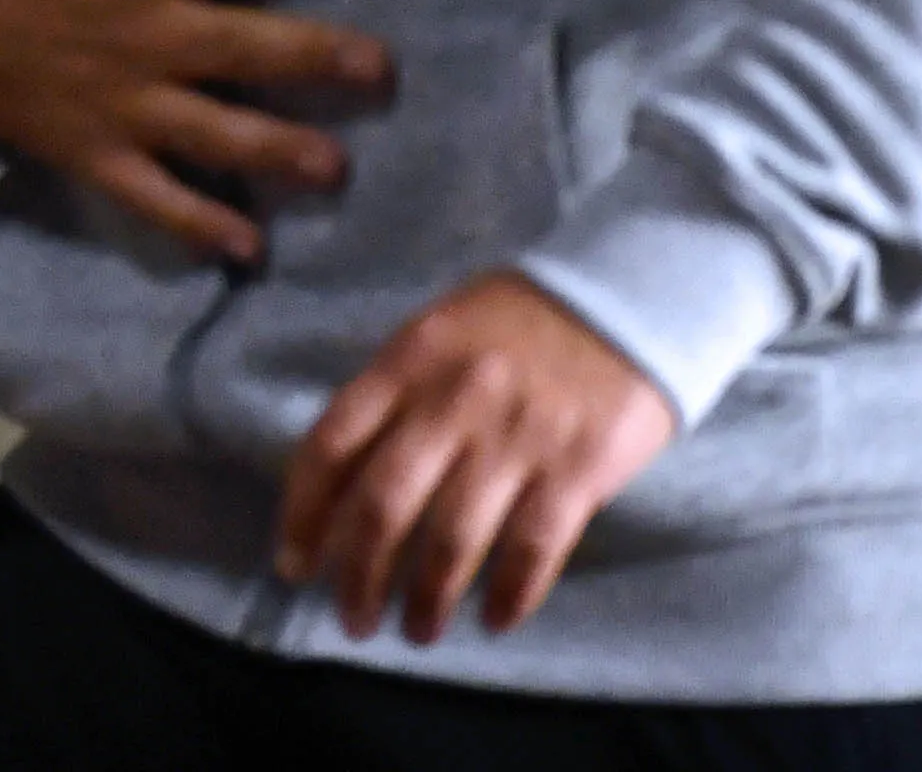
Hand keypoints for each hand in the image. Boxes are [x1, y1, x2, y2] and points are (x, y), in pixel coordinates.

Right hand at [0, 0, 386, 257]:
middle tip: (379, 67)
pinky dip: (196, 224)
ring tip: (334, 167)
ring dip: (272, 150)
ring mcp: (121, 99)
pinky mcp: (98, 151)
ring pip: (208, 128)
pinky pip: (152, 194)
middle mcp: (143, 30)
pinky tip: (248, 250)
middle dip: (309, 56)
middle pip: (238, 44)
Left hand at [278, 269, 680, 644]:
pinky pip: (531, 548)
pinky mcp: (578, 468)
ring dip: (427, 600)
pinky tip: (495, 620)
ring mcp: (516, 437)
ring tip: (418, 631)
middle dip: (358, 577)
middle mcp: (452, 401)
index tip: (294, 564)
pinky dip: (509, 595)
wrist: (627, 290)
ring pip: (451, 541)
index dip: (302, 515)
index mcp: (407, 361)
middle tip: (353, 621)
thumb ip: (392, 395)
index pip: (330, 447)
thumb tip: (341, 480)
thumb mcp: (438, 332)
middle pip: (382, 507)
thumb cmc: (520, 318)